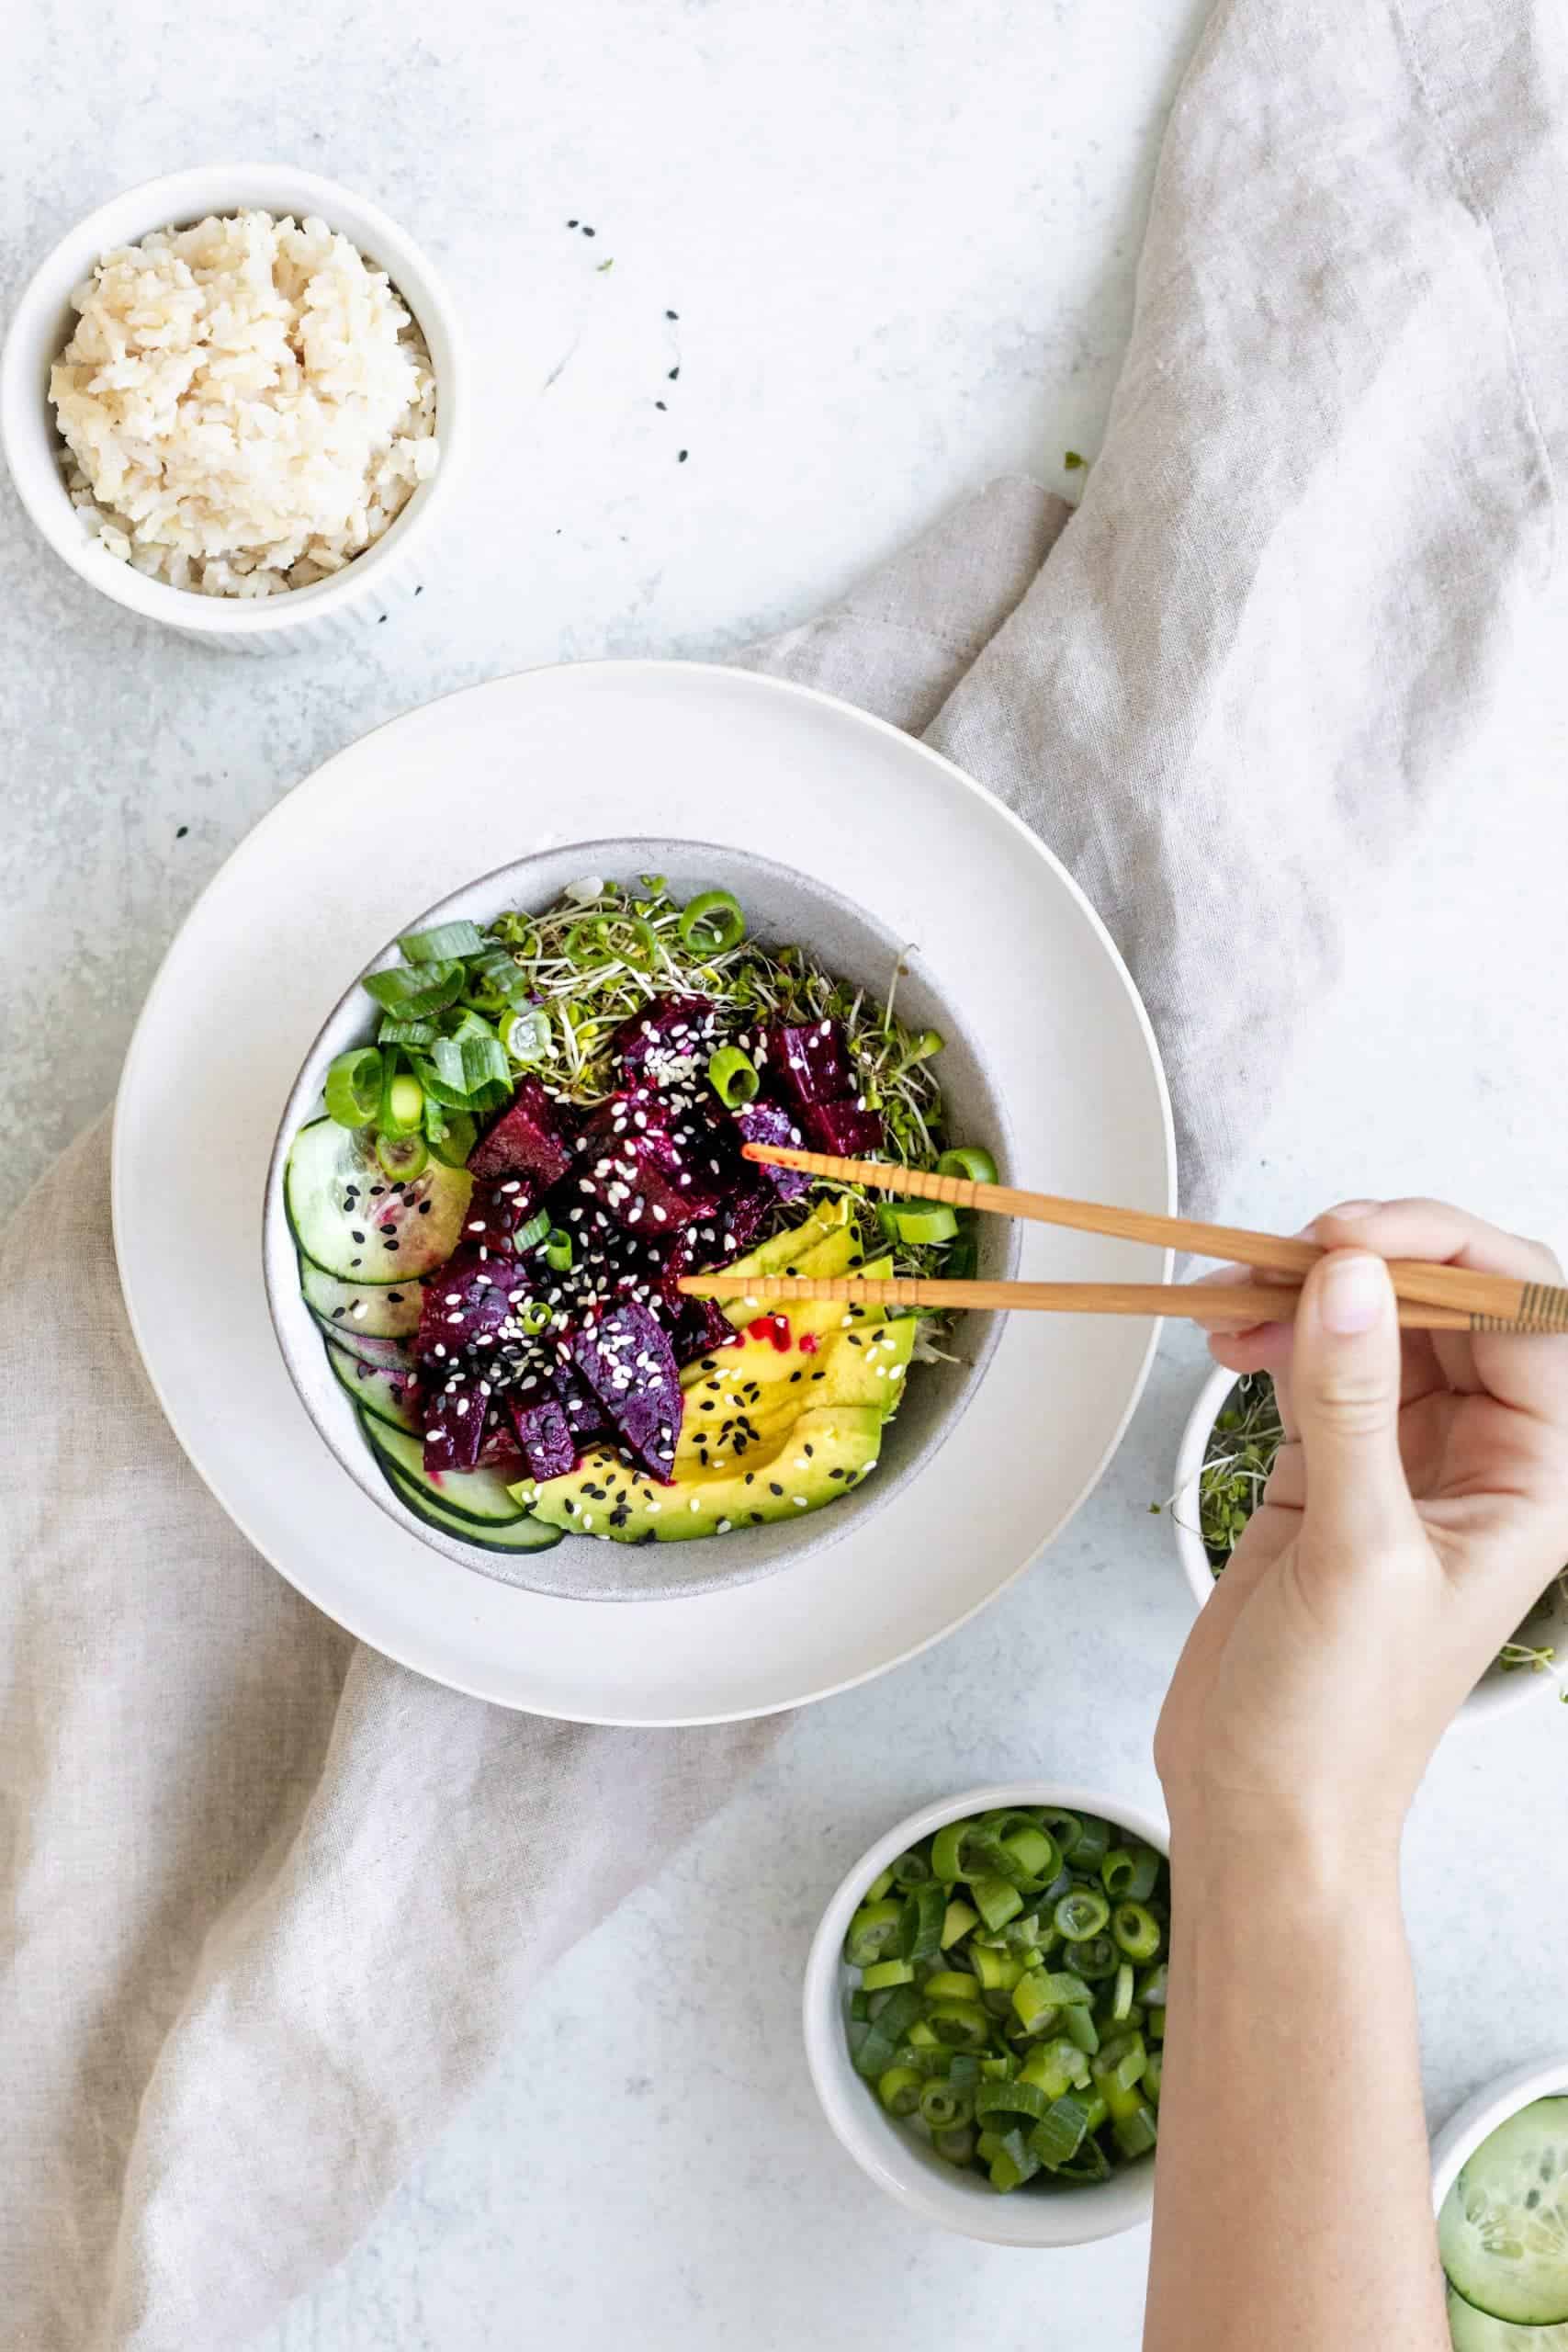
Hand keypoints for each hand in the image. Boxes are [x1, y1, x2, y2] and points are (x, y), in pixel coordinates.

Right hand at [1155, 1200, 1567, 1850]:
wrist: (1263, 1808)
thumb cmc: (1341, 1723)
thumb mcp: (1357, 1555)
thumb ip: (1353, 1405)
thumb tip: (1352, 1279)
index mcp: (1534, 1481)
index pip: (1528, 1318)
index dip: (1451, 1255)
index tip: (1353, 1238)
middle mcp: (1480, 1459)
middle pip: (1453, 1305)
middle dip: (1373, 1262)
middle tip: (1289, 1250)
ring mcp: (1398, 1459)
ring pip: (1375, 1324)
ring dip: (1307, 1292)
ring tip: (1236, 1292)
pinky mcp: (1325, 1469)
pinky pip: (1311, 1365)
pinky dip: (1269, 1333)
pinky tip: (1228, 1333)